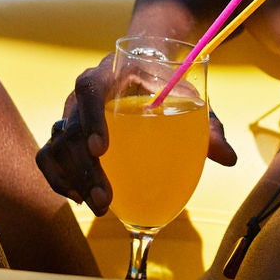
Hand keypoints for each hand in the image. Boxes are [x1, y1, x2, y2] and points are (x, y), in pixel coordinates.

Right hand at [36, 55, 236, 215]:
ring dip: (72, 179)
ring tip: (98, 206)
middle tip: (105, 199)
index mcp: (109, 74)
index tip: (102, 150)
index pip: (89, 89)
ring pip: (56, 146)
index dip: (91, 118)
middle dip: (84, 168)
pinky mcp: (65, 136)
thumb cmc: (167, 85)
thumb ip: (208, 127)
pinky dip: (60, 180)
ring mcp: (70, 115)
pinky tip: (80, 198)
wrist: (144, 73)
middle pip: (70, 127)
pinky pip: (50, 158)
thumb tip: (229, 158)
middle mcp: (82, 94)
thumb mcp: (189, 99)